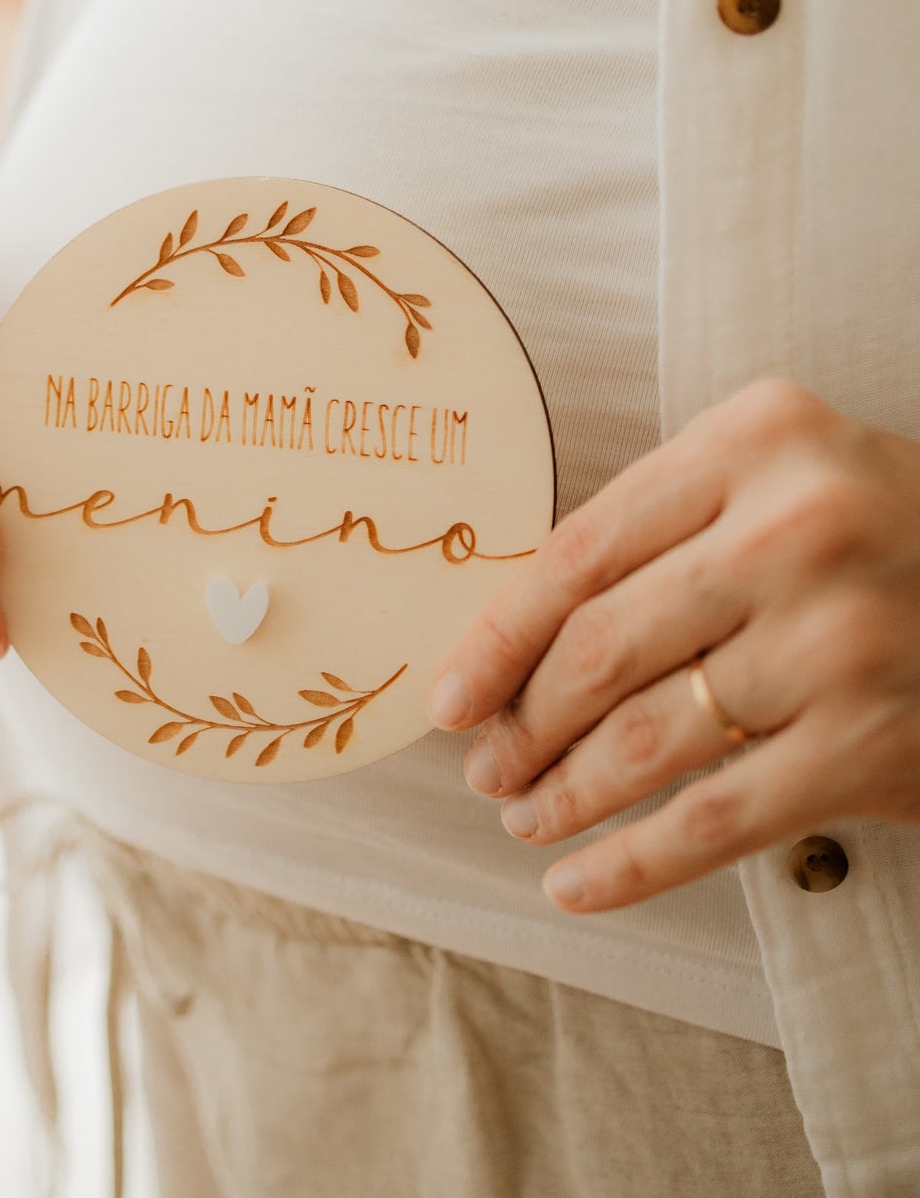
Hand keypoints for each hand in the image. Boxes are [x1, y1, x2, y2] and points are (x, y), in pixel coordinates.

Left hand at [427, 379, 919, 912]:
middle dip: (521, 724)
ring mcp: (838, 641)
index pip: (579, 552)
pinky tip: (574, 882)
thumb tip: (509, 641)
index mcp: (755, 442)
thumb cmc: (872, 535)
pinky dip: (629, 862)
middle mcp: (796, 530)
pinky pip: (713, 820)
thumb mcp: (771, 483)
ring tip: (521, 814)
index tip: (451, 694)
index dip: (497, 637)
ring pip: (644, 739)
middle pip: (600, 648)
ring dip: (561, 793)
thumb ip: (657, 530)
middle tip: (483, 766)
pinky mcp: (871, 745)